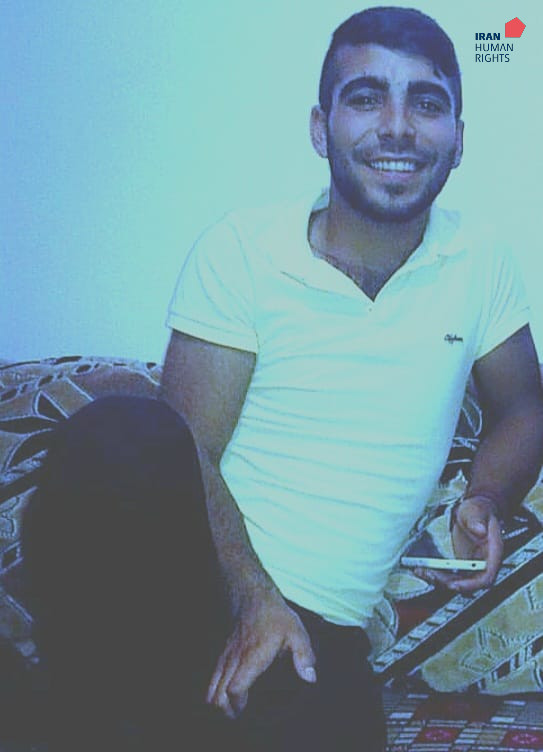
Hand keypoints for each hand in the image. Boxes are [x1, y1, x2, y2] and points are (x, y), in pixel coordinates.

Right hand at [206, 587, 316, 718]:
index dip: (238, 704)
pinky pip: (213, 677)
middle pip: (217, 693)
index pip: (235, 688)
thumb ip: (303, 655)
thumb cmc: (275, 616)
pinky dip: (215, 690)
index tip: (245, 710)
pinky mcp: (223, 654)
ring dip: (217, 702)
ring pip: (211, 686)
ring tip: (231, 710)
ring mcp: (226, 656)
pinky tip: (226, 695)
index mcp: (252, 657)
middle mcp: (235, 659)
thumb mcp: (296, 631)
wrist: (252, 596)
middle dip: (224, 710)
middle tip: (237, 716)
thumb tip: (310, 678)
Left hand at [415, 496, 503, 592]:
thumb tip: (480, 530)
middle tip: (429, 574)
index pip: (486, 578)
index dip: (470, 585)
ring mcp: (472, 565)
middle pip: (469, 584)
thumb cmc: (479, 510)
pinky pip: (450, 576)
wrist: (473, 511)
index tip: (454, 585)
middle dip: (448, 583)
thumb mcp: (477, 510)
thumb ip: (478, 520)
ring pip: (458, 582)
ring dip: (439, 580)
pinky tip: (423, 569)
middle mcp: (484, 563)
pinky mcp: (462, 565)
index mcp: (493, 553)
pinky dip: (437, 575)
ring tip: (421, 571)